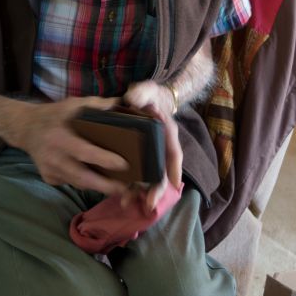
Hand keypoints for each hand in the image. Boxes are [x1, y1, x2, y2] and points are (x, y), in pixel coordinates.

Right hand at [10, 96, 129, 195]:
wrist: (25, 128)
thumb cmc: (53, 115)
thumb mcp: (71, 104)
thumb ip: (95, 104)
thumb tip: (119, 103)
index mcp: (60, 138)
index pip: (85, 152)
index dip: (104, 160)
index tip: (124, 164)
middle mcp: (54, 158)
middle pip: (82, 177)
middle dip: (105, 186)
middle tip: (125, 188)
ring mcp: (50, 171)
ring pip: (78, 183)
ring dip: (98, 186)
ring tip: (119, 186)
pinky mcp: (49, 178)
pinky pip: (71, 183)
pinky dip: (85, 182)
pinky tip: (98, 179)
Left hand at [121, 81, 182, 210]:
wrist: (144, 100)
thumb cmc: (148, 96)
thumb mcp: (146, 91)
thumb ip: (141, 93)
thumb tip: (132, 98)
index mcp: (167, 133)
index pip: (174, 152)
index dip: (174, 169)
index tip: (174, 185)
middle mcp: (161, 147)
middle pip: (163, 172)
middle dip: (157, 190)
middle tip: (148, 205)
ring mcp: (150, 155)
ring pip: (149, 178)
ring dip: (141, 193)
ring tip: (127, 204)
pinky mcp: (138, 158)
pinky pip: (137, 175)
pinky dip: (130, 187)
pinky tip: (121, 198)